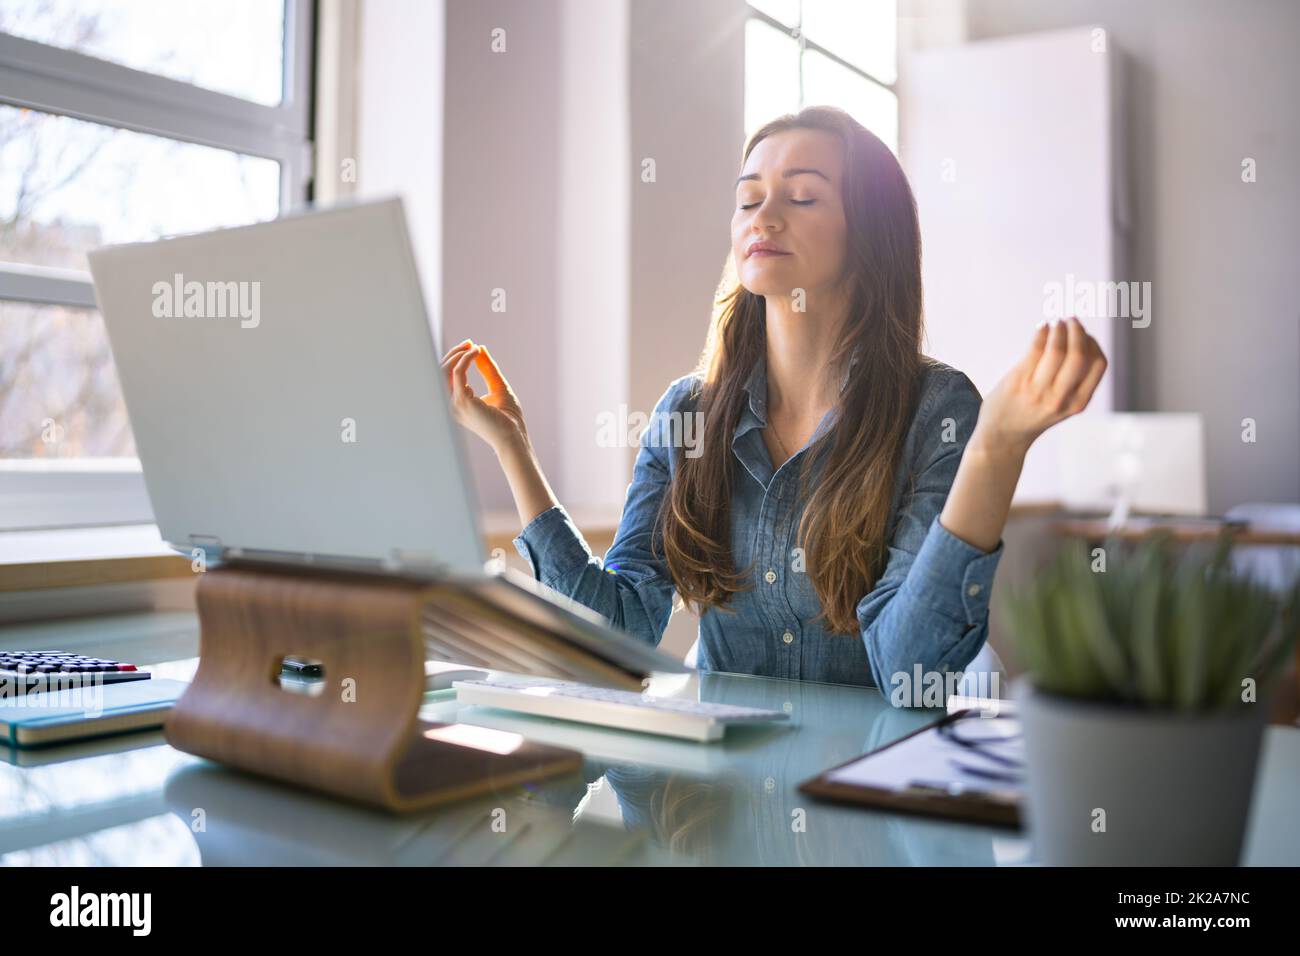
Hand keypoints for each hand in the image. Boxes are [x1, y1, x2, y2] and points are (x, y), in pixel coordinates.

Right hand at [439, 339, 527, 453]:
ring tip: (471, 346)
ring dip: (456, 354)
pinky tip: (475, 353)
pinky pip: (457, 372)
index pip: (447, 377)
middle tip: (469, 343)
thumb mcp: (497, 386)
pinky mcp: (462, 402)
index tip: (471, 346)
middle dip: (453, 354)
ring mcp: (454, 404)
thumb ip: (487, 368)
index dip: (456, 359)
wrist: (514, 437)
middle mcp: (452, 405)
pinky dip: (465, 359)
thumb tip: (480, 348)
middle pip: (440, 373)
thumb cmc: (509, 418)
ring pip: (444, 371)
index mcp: (458, 403)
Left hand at [974, 316, 1107, 456]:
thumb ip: (1075, 382)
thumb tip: (1081, 339)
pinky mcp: (1018, 382)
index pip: (1099, 364)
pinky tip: (1043, 328)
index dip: (1094, 344)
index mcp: (1077, 403)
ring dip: (1059, 329)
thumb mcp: (1063, 406)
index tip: (1085, 335)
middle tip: (1072, 320)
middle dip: (1078, 332)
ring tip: (1057, 322)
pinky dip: (1042, 333)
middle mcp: (1060, 398)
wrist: (1002, 437)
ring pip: (1056, 350)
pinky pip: (1035, 350)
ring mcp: (1038, 391)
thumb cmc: (1033, 415)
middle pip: (1079, 355)